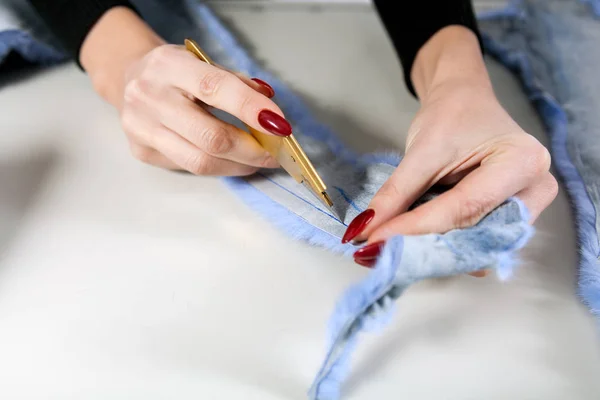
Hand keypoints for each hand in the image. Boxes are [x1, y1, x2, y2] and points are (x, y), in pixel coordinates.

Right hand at [119, 44, 285, 174]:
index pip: (216, 88)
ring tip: (258, 162)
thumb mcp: (204, 63)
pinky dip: (219, 167)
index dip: (251, 109)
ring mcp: (141, 127)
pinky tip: (232, 161)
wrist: (128, 78)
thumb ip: (237, 84)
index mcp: (169, 65)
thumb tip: (271, 115)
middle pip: (211, 136)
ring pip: (200, 161)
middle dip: (252, 150)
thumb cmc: (175, 72)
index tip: (280, 125)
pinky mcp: (141, 151)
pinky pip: (189, 167)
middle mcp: (149, 96)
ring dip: (238, 165)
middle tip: (275, 154)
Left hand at [342, 27, 557, 271]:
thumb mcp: (421, 152)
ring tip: (388, 252)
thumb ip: (395, 194)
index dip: (415, 228)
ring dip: (431, 252)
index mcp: (522, 162)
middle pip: (472, 232)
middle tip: (378, 253)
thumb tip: (366, 231)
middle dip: (423, 246)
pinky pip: (474, 243)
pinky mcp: (510, 221)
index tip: (374, 241)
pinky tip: (411, 248)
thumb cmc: (452, 116)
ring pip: (473, 245)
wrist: (466, 102)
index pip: (463, 206)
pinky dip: (441, 247)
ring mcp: (527, 209)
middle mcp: (535, 191)